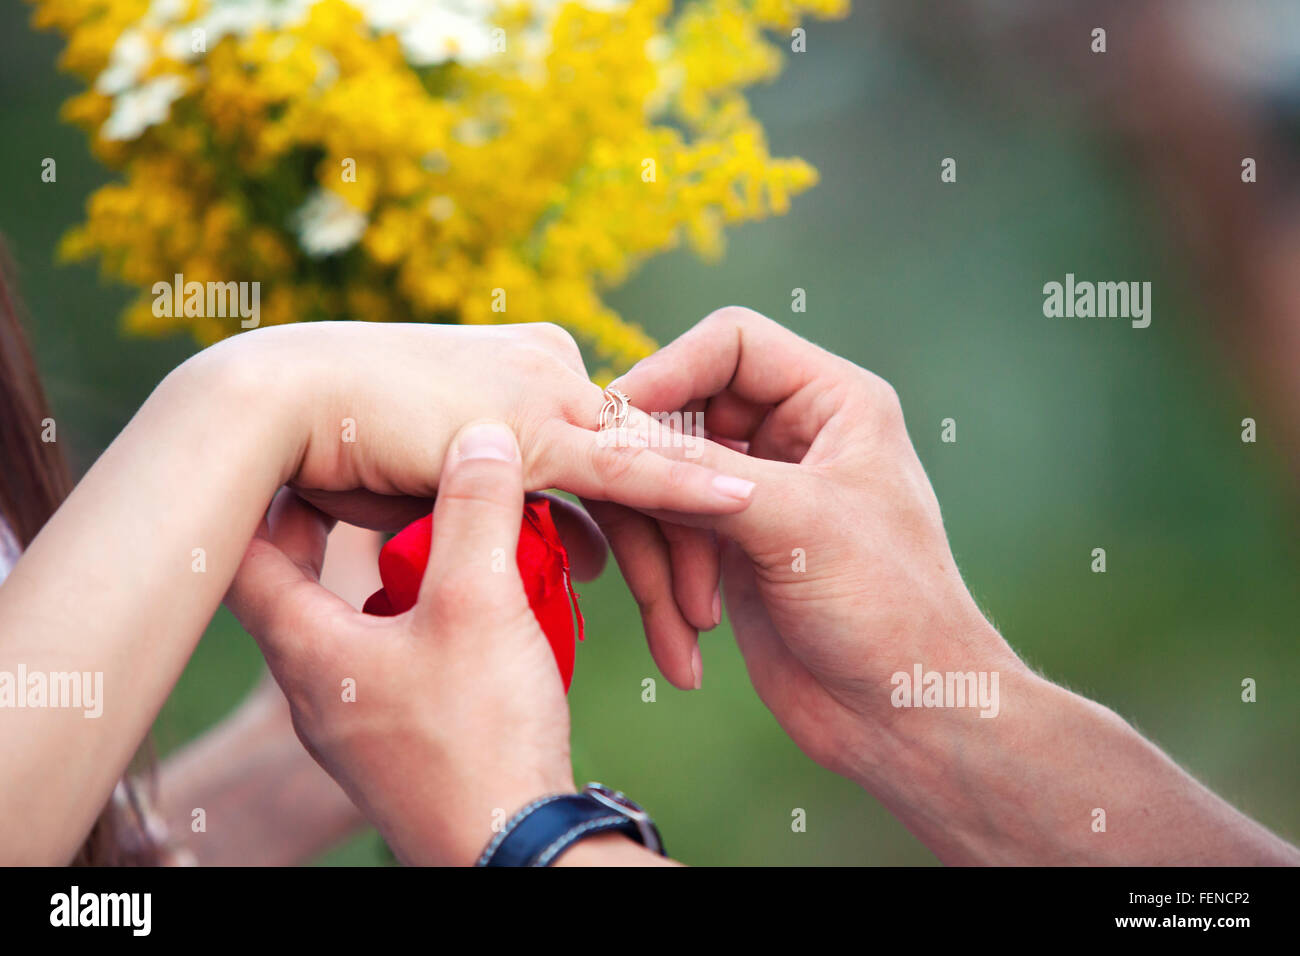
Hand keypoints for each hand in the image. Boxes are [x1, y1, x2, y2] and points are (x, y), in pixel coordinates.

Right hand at [195, 320, 752, 661]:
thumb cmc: (343, 444)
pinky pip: (629, 463)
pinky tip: (742, 502)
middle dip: (678, 547)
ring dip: (685, 542)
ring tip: (716, 606)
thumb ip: (511, 505)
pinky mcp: (537, 422)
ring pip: (644, 472)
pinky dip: (687, 484)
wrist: (274, 406)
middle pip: (641, 468)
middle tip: (699, 620)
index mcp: (536, 374)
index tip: (671, 585)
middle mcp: (554, 371)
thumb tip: (565, 544)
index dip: (648, 524)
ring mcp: (549, 391)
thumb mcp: (441, 485)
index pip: (615, 457)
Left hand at [226, 421, 582, 865]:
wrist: (514, 850)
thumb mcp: (479, 604)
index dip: (271, 490)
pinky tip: (485, 607)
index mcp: (307, 648)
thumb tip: (479, 437)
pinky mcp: (405, 740)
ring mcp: (359, 721)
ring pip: (357, 620)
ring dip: (397, 572)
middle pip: (304, 582)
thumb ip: (476, 512)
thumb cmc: (478, 736)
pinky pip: (399, 657)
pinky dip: (429, 617)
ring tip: (445, 533)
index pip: (247, 551)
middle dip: (346, 524)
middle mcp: (317, 687)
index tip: (308, 449)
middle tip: (382, 477)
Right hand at [613, 307, 1023, 777]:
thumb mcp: (798, 524)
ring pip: (662, 487)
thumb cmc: (887, 607)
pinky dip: (663, 592)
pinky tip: (687, 646)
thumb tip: (613, 429)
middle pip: (680, 418)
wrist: (904, 716)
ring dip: (660, 555)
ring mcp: (755, 494)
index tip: (617, 424)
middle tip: (631, 528)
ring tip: (690, 615)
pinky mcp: (728, 550)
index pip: (730, 343)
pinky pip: (664, 544)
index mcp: (832, 402)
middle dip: (658, 487)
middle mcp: (791, 437)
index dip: (667, 372)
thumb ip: (703, 472)